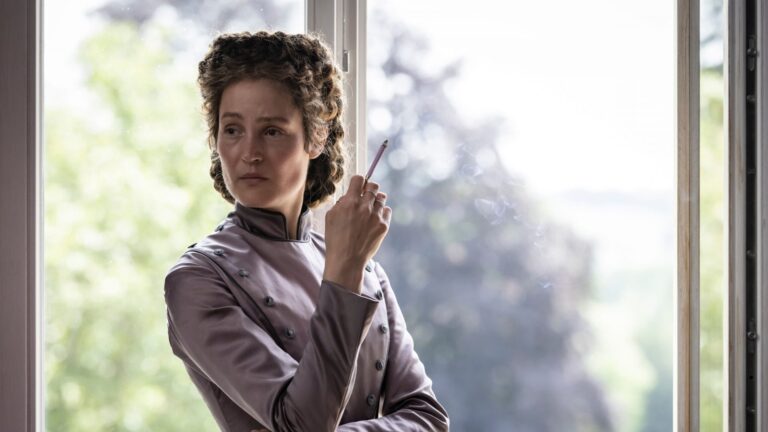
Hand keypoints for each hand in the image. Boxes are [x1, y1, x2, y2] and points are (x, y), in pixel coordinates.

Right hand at [323, 175, 391, 292]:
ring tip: (369, 209)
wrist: (347, 260)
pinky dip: (382, 212)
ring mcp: (376, 216)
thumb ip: (341, 202)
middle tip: (365, 196)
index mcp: (350, 202)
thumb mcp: (330, 217)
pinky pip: (387, 210)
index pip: (359, 179)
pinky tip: (374, 219)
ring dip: (375, 201)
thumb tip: (349, 196)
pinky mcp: (384, 225)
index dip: (358, 181)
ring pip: (381, 198)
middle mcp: (365, 207)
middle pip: (373, 186)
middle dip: (368, 189)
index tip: (357, 186)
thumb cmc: (335, 239)